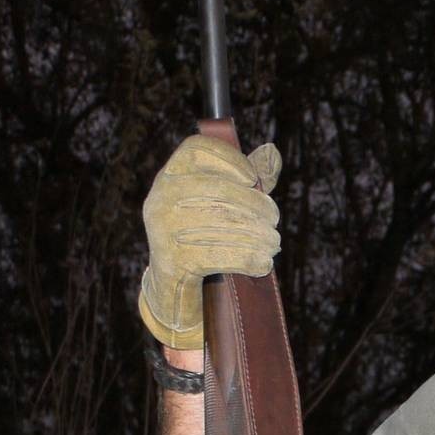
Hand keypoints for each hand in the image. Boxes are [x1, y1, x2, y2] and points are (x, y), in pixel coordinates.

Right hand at [138, 133, 282, 349]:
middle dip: (255, 205)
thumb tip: (272, 152)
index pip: (196, 149)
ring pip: (223, 224)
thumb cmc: (203, 235)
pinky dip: (249, 259)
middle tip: (274, 220)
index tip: (253, 179)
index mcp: (170, 175)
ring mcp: (163, 229)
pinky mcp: (173, 260)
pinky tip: (263, 263)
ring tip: (273, 243)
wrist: (172, 285)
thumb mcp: (220, 203)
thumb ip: (247, 178)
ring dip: (258, 236)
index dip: (229, 159)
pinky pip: (221, 256)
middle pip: (218, 189)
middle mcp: (160, 197)